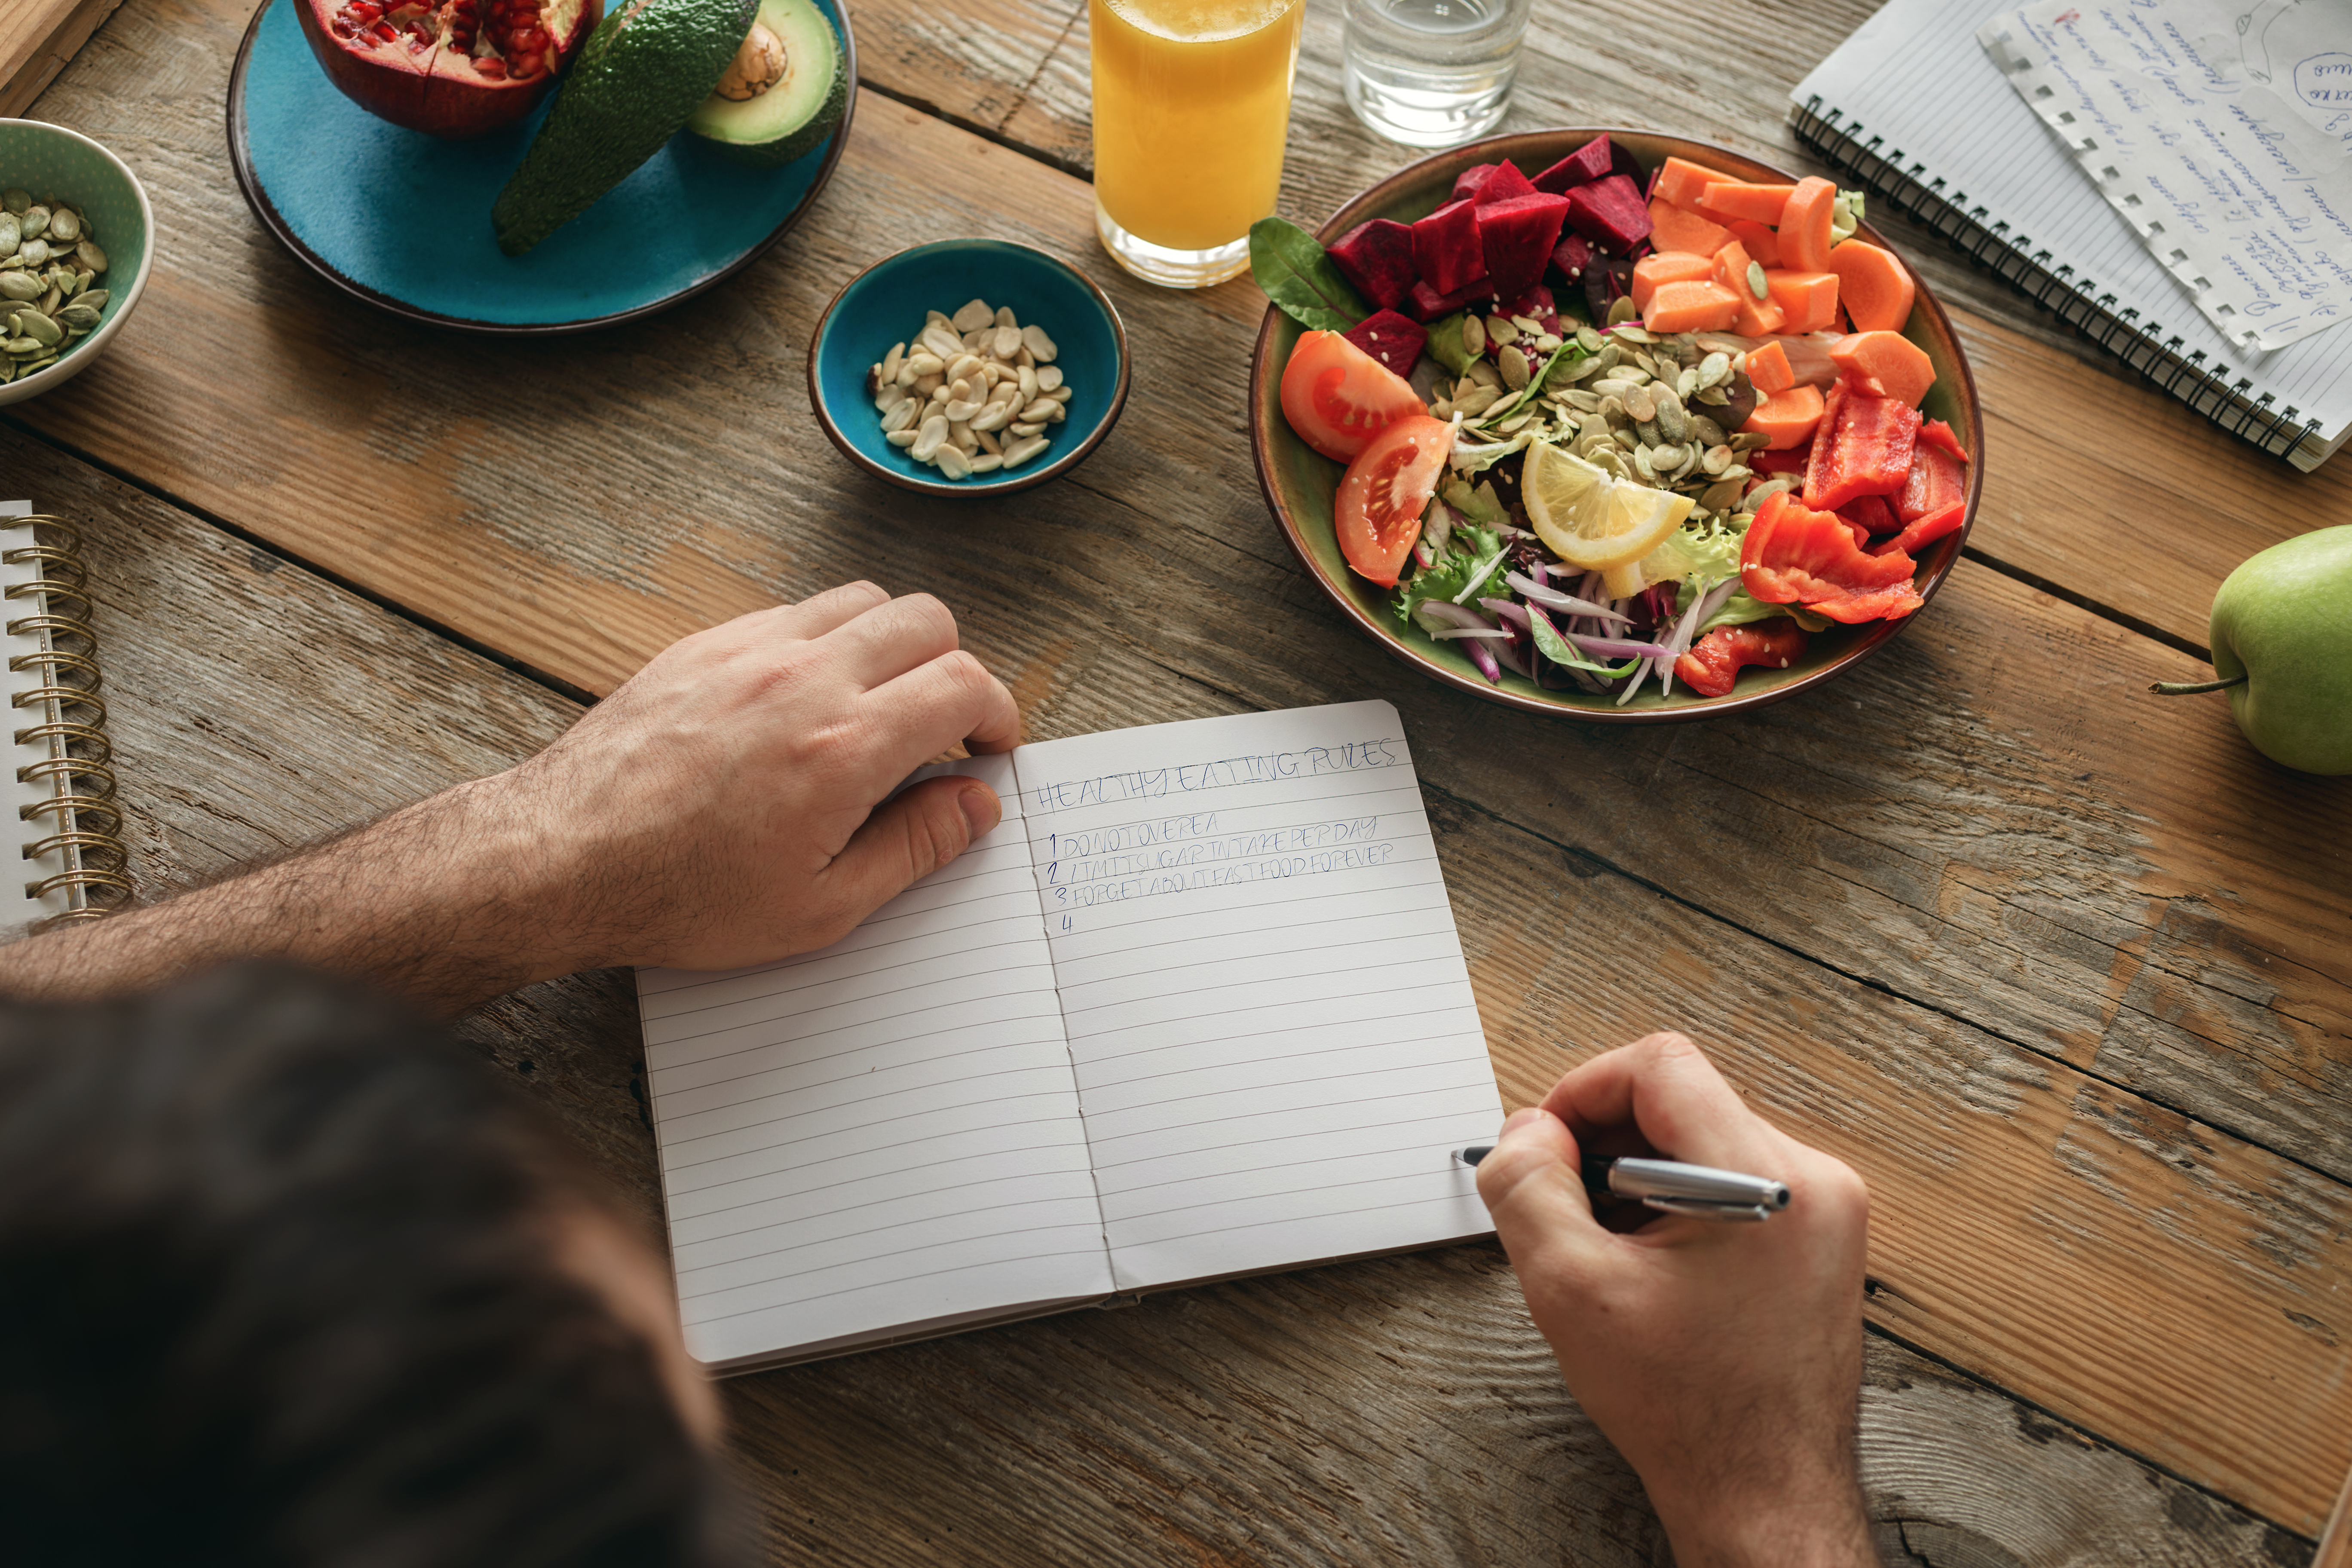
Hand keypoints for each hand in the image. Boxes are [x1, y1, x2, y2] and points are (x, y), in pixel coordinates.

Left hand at [493, 580, 1019, 972]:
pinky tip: (810, 699)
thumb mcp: (821, 908)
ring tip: (883, 704)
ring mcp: (749, 651)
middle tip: (947, 727)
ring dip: (894, 644)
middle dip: (957, 669)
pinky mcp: (705, 645)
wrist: (563, 860)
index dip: (997, 713)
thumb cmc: (682, 896)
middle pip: (926, 621)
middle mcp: (802, 679)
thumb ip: (914, 848)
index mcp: (843, 748)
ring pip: (862, 600)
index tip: (990, 747)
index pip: (963, 683)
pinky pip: (794, 612)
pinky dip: (825, 641)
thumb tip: (974, 805)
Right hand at [1475, 1033, 1873, 1567]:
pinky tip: (1647, 1264)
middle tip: (1562, 1203)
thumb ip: (1528, 1188)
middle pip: (1681, 1101)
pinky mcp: (1819, 1238)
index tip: (1546, 1141)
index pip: (1661, 1066)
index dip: (1583, 1089)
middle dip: (1604, 1142)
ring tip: (1607, 1247)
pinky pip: (1732, 1179)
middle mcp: (1812, 1180)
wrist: (1764, 1492)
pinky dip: (1674, 1203)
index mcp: (1765, 1179)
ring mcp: (1824, 1210)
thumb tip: (1527, 1130)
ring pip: (1702, 1140)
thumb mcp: (1571, 1288)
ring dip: (1636, 1176)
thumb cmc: (1686, 1409)